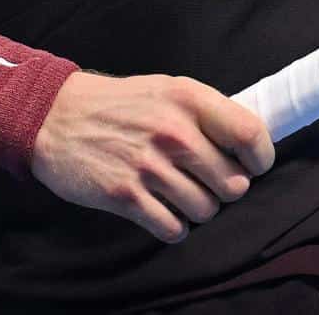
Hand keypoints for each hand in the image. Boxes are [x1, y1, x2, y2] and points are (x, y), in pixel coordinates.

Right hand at [31, 72, 274, 242]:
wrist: (56, 116)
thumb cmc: (121, 104)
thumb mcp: (168, 90)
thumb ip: (207, 113)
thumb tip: (248, 144)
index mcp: (189, 99)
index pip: (250, 134)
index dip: (261, 157)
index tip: (254, 166)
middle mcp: (174, 132)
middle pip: (233, 184)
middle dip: (226, 189)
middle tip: (209, 182)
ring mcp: (149, 166)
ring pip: (205, 210)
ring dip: (199, 209)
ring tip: (181, 194)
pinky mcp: (125, 196)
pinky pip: (173, 228)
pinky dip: (174, 226)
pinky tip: (163, 211)